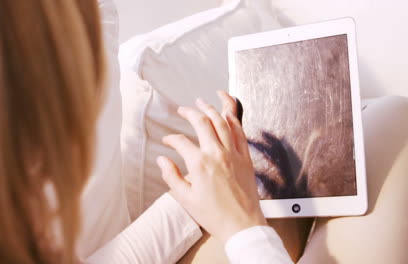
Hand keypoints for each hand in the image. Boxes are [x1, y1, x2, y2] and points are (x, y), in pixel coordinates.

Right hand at [157, 91, 266, 243]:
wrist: (241, 224)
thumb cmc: (213, 215)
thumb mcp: (185, 199)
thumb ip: (171, 176)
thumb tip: (162, 160)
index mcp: (199, 164)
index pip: (180, 142)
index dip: (170, 139)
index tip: (167, 141)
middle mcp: (216, 154)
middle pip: (202, 123)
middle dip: (190, 112)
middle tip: (183, 109)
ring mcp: (233, 154)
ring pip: (222, 122)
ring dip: (211, 108)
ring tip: (203, 101)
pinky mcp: (245, 157)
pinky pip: (240, 132)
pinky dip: (233, 119)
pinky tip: (227, 113)